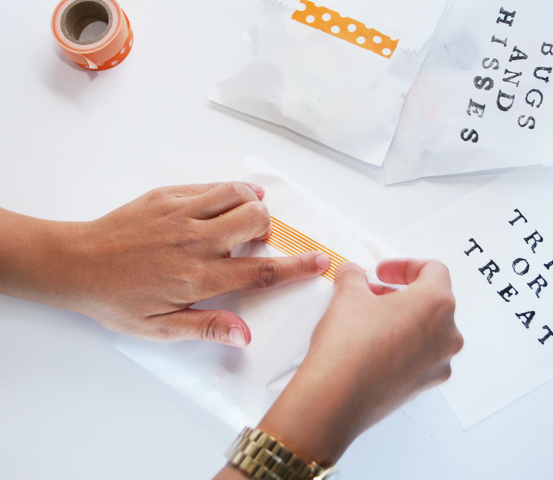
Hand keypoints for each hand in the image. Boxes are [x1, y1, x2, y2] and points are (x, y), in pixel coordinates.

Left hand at [0, 182, 329, 345]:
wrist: (76, 264)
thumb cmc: (117, 300)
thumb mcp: (161, 329)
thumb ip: (208, 328)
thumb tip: (245, 335)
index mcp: (198, 278)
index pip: (260, 271)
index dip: (296, 267)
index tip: (320, 260)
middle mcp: (195, 242)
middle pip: (255, 221)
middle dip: (268, 228)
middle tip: (258, 240)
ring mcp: (180, 214)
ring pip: (237, 194)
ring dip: (252, 204)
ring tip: (247, 216)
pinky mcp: (167, 196)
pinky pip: (210, 185)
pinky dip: (229, 190)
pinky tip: (228, 200)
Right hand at [256, 259, 462, 465]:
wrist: (336, 399)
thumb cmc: (348, 346)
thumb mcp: (347, 295)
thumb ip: (354, 276)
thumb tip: (353, 273)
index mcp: (436, 304)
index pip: (434, 270)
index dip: (404, 265)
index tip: (381, 272)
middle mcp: (447, 334)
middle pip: (433, 300)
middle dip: (401, 292)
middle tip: (372, 293)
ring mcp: (439, 363)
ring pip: (428, 329)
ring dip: (402, 318)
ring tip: (369, 319)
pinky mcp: (424, 385)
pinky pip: (420, 355)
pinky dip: (402, 343)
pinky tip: (373, 345)